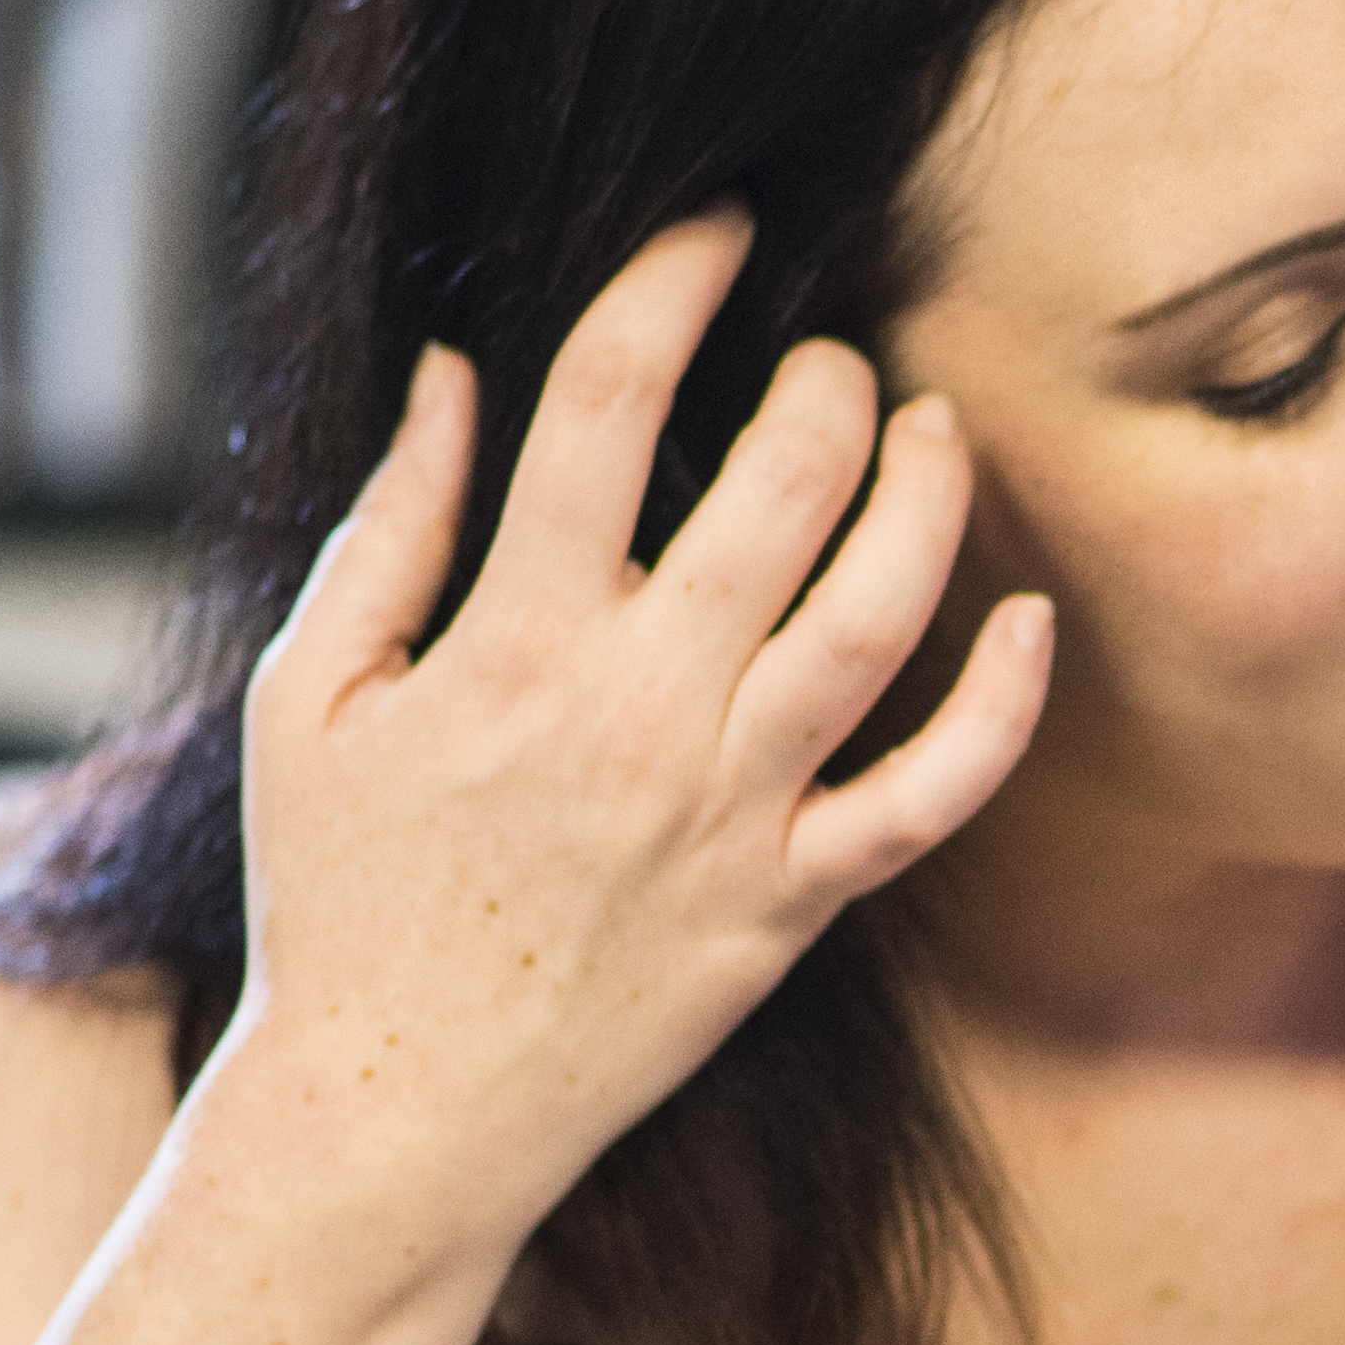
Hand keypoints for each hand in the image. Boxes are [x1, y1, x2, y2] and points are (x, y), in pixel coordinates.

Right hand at [217, 213, 1051, 1256]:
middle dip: (826, 387)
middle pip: (775, 490)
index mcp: (510, 642)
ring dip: (927, 501)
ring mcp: (730, 809)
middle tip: (835, 357)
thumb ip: (392, 526)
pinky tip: (1028, 622)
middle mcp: (638, 712)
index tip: (716, 231)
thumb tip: (459, 373)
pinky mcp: (792, 901)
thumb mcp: (316, 697)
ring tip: (936, 430)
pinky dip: (997, 707)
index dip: (671, 283)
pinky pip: (930, 794)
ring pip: (875, 619)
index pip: (603, 403)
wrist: (399, 1113)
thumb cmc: (339, 899)